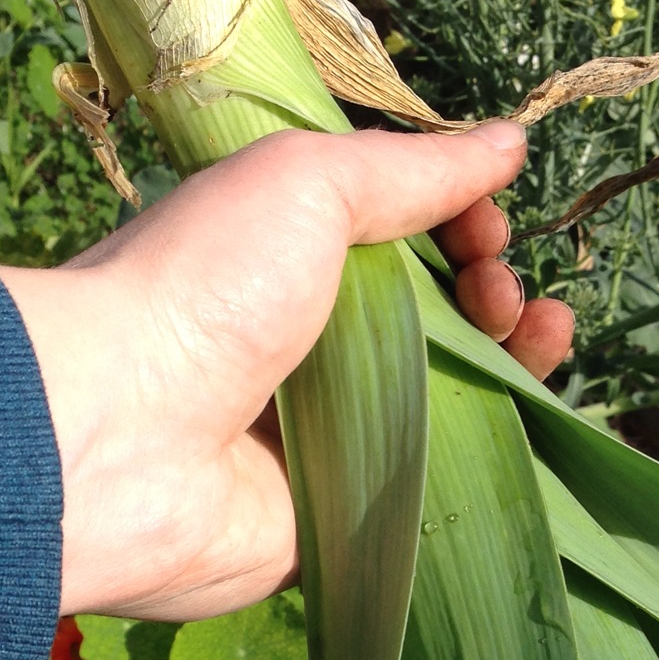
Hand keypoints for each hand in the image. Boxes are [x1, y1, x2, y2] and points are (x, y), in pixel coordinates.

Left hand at [0, 121, 572, 620]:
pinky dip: (493, 453)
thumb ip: (409, 170)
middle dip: (490, 291)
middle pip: (432, 321)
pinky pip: (434, 487)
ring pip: (445, 402)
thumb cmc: (201, 288)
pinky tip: (535, 414)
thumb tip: (508, 142)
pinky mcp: (336, 517)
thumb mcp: (305, 185)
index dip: (455, 225)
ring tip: (542, 330)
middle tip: (501, 287)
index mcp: (282, 261)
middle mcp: (303, 347)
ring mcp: (322, 437)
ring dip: (510, 359)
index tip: (488, 223)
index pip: (397, 242)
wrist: (116, 436)